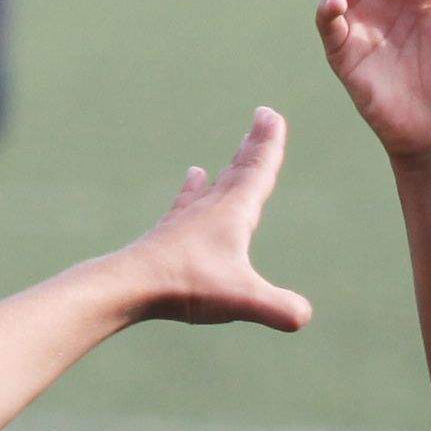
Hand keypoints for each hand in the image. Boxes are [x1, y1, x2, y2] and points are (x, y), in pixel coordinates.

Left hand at [117, 107, 312, 329]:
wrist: (128, 284)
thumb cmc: (186, 285)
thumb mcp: (242, 299)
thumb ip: (277, 307)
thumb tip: (302, 316)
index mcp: (233, 214)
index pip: (257, 172)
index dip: (268, 145)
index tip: (272, 114)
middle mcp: (210, 209)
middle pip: (238, 171)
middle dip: (254, 146)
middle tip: (263, 118)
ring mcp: (186, 221)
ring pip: (213, 186)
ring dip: (228, 169)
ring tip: (235, 150)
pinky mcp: (168, 235)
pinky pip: (186, 204)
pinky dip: (193, 190)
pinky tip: (192, 179)